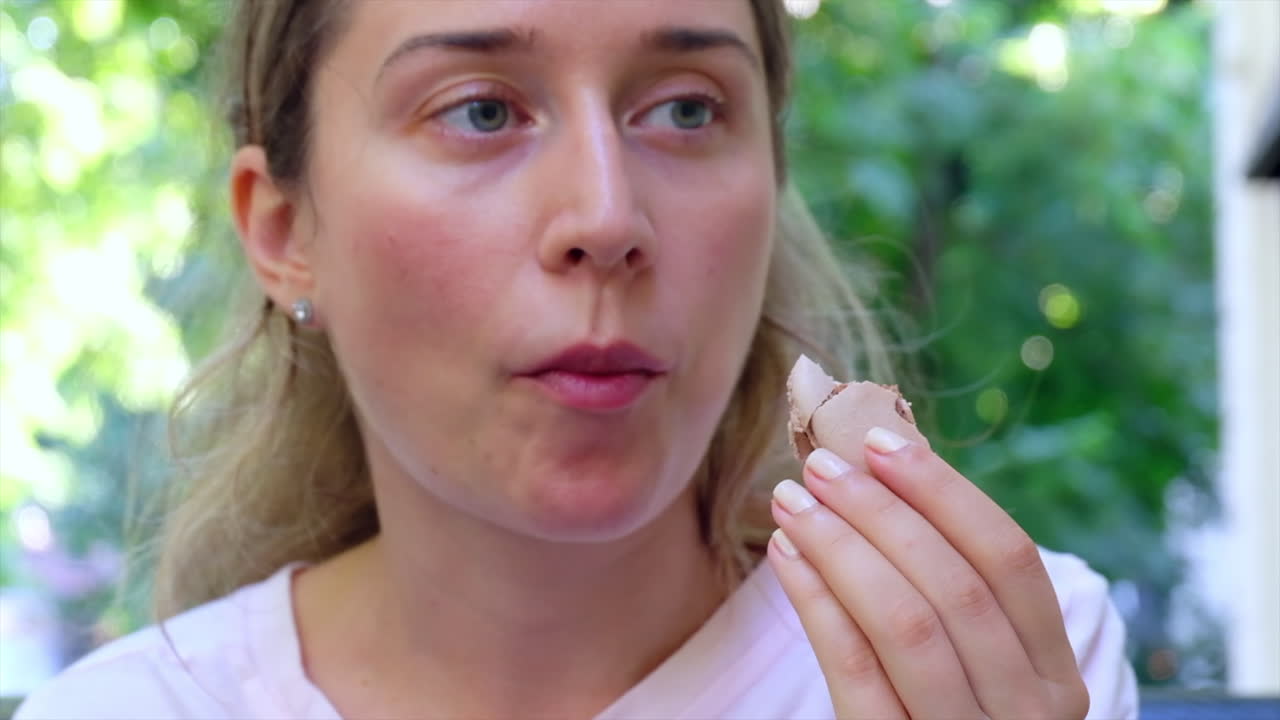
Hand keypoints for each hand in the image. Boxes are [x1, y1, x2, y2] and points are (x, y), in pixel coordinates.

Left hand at [767, 427, 1089, 718]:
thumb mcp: (984, 675)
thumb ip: (957, 597)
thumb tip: (888, 473)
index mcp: (1058, 677)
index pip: (1011, 560)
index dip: (945, 492)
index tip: (883, 441)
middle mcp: (1029, 712)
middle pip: (954, 584)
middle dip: (881, 511)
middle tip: (819, 464)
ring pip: (906, 623)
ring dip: (842, 547)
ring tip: (791, 501)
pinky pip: (856, 672)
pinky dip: (817, 603)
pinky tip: (785, 557)